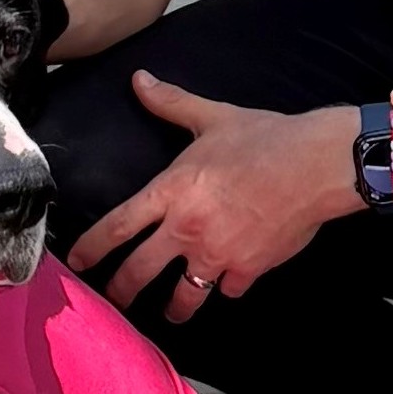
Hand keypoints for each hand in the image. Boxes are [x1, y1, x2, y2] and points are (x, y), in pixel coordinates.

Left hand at [67, 73, 349, 322]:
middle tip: (113, 300)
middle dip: (121, 290)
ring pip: (183, 295)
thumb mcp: (213, 117)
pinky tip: (228, 284)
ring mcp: (217, 253)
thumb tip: (139, 80)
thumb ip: (171, 103)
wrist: (315, 165)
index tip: (77, 263)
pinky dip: (226, 287)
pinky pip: (228, 289)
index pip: (117, 226)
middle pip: (139, 271)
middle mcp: (187, 228)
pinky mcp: (248, 269)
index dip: (91, 248)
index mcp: (171, 191)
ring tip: (170, 313)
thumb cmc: (265, 138)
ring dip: (173, 308)